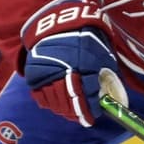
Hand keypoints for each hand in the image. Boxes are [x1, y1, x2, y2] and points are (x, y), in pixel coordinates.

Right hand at [20, 0, 126, 125]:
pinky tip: (56, 103)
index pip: (87, 97)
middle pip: (69, 102)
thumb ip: (104, 78)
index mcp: (85, 67)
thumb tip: (108, 99)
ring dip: (63, 109)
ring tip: (70, 112)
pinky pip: (40, 95)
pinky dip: (49, 102)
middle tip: (81, 117)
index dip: (89, 111)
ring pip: (54, 101)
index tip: (92, 118)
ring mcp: (47, 73)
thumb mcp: (102, 57)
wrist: (61, 26)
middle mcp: (64, 71)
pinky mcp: (34, 74)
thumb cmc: (87, 42)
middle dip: (76, 113)